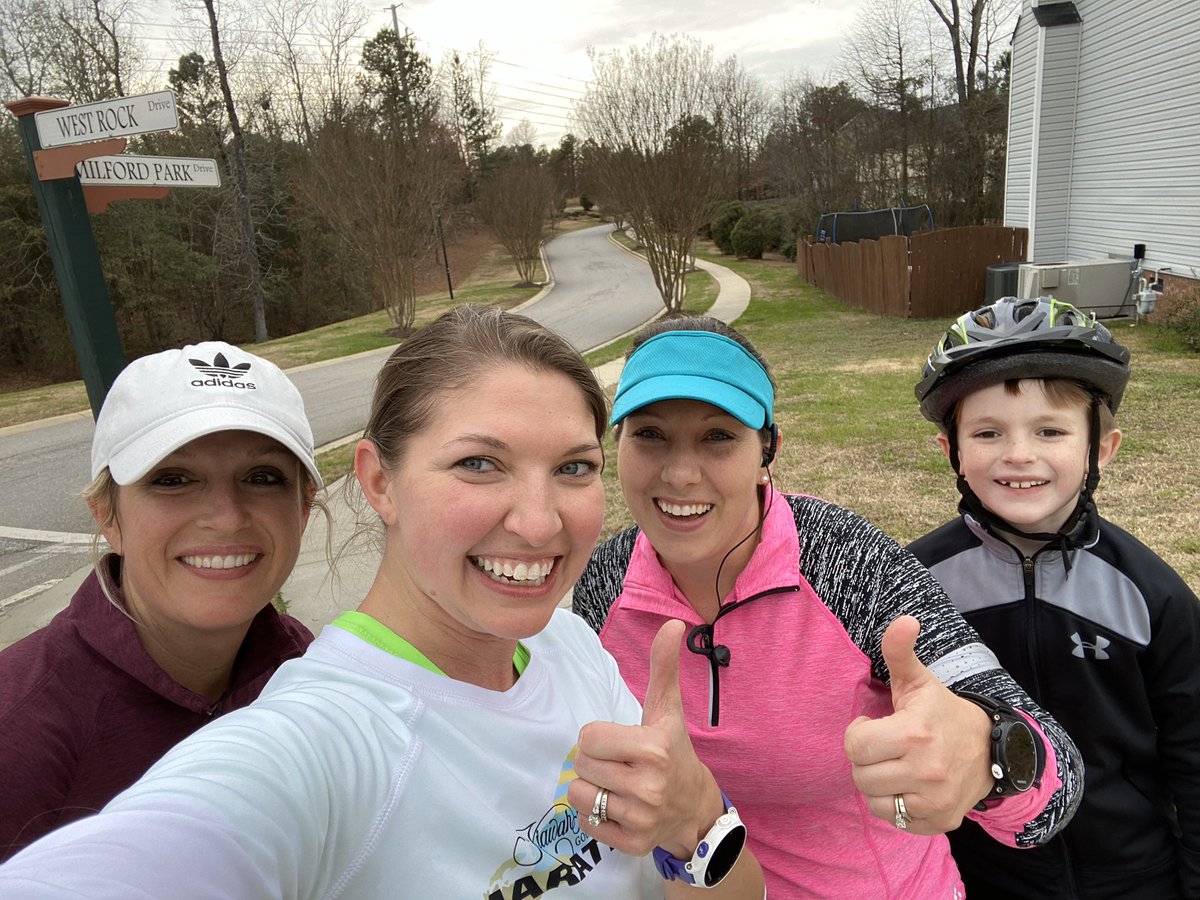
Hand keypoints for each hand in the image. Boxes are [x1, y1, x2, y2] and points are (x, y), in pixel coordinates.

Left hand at [568, 620, 724, 858]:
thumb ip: (663, 667)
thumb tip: (674, 623)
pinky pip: (586, 823)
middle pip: (581, 765)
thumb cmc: (673, 751)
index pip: (587, 738)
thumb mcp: (667, 710)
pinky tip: (619, 807)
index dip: (598, 737)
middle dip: (595, 762)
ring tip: (617, 785)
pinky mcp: (632, 844)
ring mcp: (640, 818)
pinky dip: (596, 815)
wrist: (695, 808)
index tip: (620, 742)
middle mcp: (648, 785)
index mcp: (653, 748)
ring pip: (579, 795)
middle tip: (620, 764)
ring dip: (592, 788)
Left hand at [843, 615, 994, 833]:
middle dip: (867, 760)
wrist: (993, 750)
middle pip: (861, 775)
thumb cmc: (943, 713)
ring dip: (878, 784)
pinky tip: (908, 786)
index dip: (859, 734)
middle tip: (885, 748)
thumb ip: (900, 651)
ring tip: (894, 767)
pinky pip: (896, 820)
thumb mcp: (920, 681)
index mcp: (915, 733)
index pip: (855, 745)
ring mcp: (935, 800)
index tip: (875, 726)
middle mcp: (927, 771)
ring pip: (874, 801)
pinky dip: (896, 805)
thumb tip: (904, 620)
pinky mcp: (940, 822)